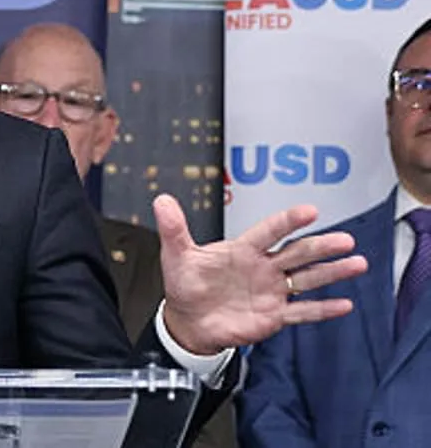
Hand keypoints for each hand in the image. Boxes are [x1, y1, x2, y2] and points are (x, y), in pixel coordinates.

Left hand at [154, 194, 367, 355]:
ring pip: (307, 279)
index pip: (269, 231)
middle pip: (296, 254)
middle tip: (345, 239)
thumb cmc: (185, 284)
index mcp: (242, 250)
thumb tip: (161, 199)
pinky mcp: (273, 316)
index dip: (288, 221)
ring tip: (357, 263)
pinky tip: (345, 304)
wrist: (187, 320)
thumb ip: (173, 228)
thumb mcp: (176, 255)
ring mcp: (271, 291)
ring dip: (332, 272)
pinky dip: (322, 309)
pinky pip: (302, 312)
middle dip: (321, 246)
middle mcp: (262, 267)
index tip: (310, 211)